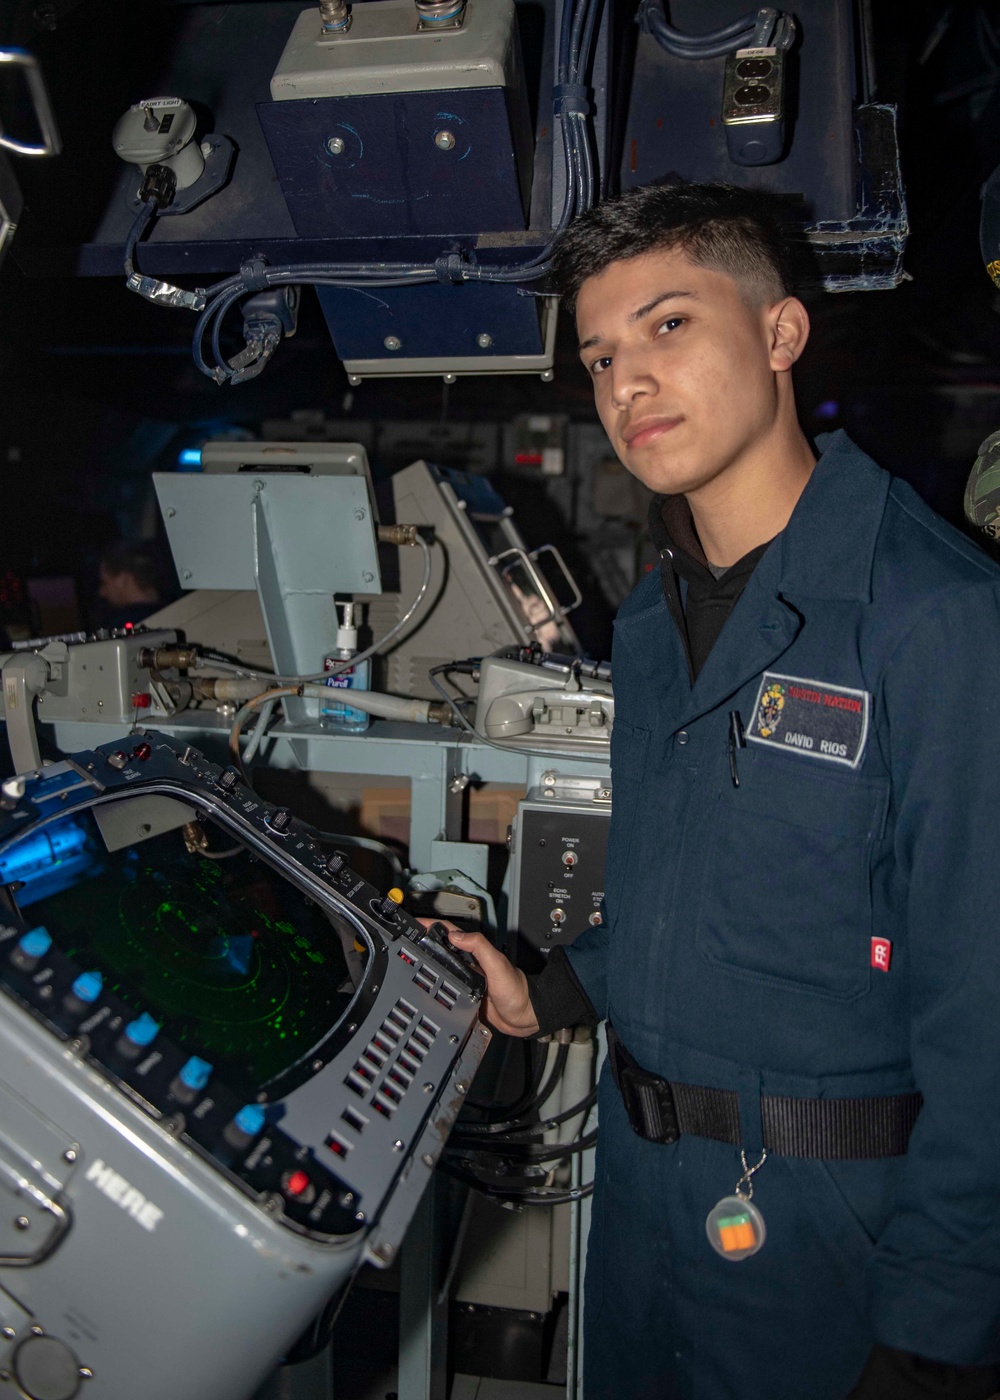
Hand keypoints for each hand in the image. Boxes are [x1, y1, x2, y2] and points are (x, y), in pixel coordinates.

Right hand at [416, 920, 539, 1037]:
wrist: (525, 1016)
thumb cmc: (517, 990)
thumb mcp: (497, 964)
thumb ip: (479, 947)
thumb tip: (456, 935)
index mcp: (476, 952)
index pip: (451, 934)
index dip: (433, 926)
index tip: (416, 923)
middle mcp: (470, 964)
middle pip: (443, 949)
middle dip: (426, 943)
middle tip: (407, 940)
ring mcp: (467, 980)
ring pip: (443, 968)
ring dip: (429, 963)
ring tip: (411, 960)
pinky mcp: (466, 996)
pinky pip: (447, 988)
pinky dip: (435, 986)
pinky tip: (426, 988)